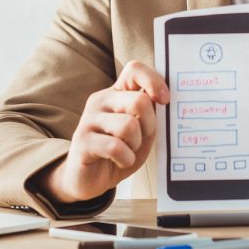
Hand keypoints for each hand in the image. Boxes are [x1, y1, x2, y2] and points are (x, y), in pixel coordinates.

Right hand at [45, 60, 169, 202]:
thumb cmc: (119, 153)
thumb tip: (166, 100)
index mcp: (117, 93)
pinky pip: (115, 147)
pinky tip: (119, 161)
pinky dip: (125, 159)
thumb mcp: (141, 132)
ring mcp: (89, 119)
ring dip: (135, 145)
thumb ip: (151, 114)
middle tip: (141, 139)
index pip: (134, 69)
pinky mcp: (82, 140)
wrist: (89, 179)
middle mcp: (101, 100)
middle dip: (149, 125)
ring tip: (127, 151)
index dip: (154, 81)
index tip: (164, 100)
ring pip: (129, 125)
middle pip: (139, 101)